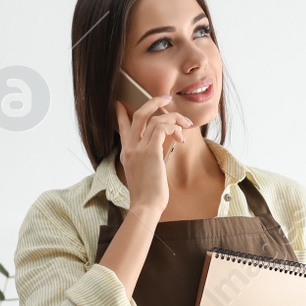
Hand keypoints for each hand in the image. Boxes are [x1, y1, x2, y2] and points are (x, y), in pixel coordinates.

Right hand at [115, 94, 194, 211]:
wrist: (145, 206)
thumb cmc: (147, 196)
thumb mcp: (143, 175)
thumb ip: (147, 161)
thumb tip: (159, 154)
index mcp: (127, 153)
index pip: (122, 127)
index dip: (122, 114)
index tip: (121, 104)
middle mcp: (130, 148)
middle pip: (138, 114)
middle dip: (153, 102)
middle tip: (165, 98)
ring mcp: (138, 148)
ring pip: (154, 118)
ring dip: (173, 117)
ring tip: (185, 124)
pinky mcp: (150, 151)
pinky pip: (161, 127)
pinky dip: (173, 126)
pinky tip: (180, 135)